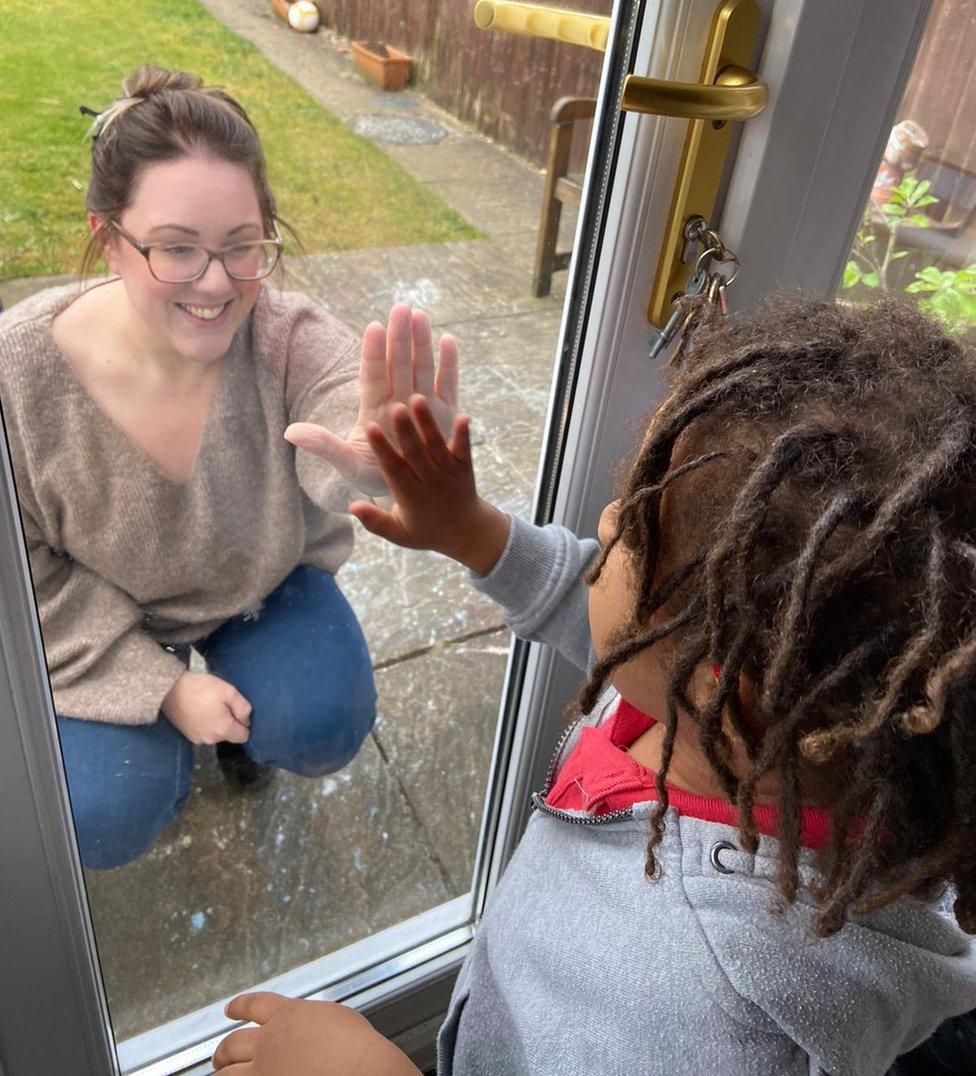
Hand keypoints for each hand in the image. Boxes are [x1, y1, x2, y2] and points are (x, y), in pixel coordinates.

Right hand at [161, 672, 250, 744]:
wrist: (169, 690)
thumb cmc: (201, 689)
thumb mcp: (228, 691)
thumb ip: (243, 707)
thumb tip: (246, 720)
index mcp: (223, 730)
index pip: (243, 736)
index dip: (244, 723)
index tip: (236, 710)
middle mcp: (211, 740)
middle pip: (229, 734)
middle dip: (229, 721)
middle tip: (220, 703)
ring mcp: (197, 739)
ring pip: (216, 733)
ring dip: (217, 722)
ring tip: (208, 705)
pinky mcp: (188, 735)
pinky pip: (204, 732)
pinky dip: (205, 723)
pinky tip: (199, 709)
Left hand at [212, 991, 422, 1074]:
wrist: (360, 1070)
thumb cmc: (355, 1046)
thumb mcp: (332, 1016)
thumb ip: (310, 1020)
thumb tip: (307, 1026)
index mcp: (287, 1015)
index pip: (253, 1004)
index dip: (238, 1006)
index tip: (230, 1009)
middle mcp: (269, 1042)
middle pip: (232, 1043)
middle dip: (223, 1049)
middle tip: (220, 1054)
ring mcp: (265, 1071)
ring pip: (227, 1073)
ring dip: (222, 1074)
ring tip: (219, 1074)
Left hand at [284, 304, 458, 495]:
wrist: (410, 489)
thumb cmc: (375, 474)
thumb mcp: (348, 464)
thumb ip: (324, 446)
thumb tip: (289, 432)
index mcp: (374, 409)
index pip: (373, 376)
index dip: (373, 353)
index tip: (372, 328)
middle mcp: (398, 400)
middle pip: (398, 364)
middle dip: (399, 337)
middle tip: (400, 308)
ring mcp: (422, 403)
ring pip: (421, 367)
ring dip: (421, 342)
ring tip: (419, 314)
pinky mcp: (445, 412)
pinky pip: (447, 384)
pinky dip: (449, 363)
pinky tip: (447, 339)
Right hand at [346, 394, 510, 575]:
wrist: (466, 533)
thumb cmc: (424, 530)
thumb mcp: (397, 532)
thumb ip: (374, 521)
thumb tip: (351, 506)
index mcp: (409, 496)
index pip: (393, 468)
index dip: (381, 448)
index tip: (370, 427)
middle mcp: (430, 482)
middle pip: (416, 453)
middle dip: (405, 431)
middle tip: (395, 407)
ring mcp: (449, 474)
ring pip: (437, 447)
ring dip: (428, 424)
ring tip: (419, 399)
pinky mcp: (466, 468)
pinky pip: (465, 450)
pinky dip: (463, 435)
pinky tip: (463, 416)